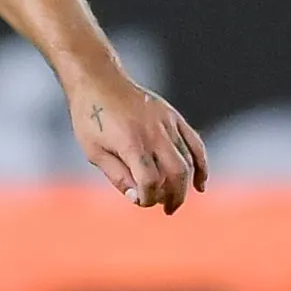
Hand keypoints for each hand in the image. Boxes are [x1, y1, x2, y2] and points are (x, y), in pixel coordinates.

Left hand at [63, 70, 208, 213]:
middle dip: (174, 197)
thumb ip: (117, 176)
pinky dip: (201, 165)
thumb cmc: (90, 117)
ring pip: (188, 160)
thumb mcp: (93, 151)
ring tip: (176, 201)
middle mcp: (153, 133)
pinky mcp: (173, 117)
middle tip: (167, 210)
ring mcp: (166, 123)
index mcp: (131, 143)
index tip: (141, 201)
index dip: (149, 198)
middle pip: (176, 173)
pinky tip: (200, 184)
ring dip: (186, 185)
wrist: (98, 80)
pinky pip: (195, 143)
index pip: (150, 181)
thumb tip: (137, 198)